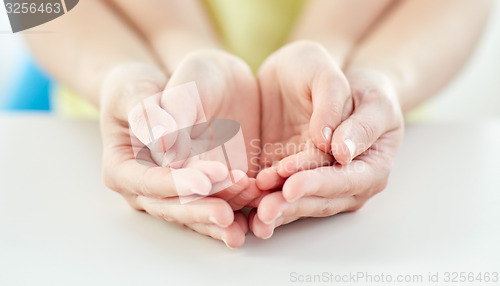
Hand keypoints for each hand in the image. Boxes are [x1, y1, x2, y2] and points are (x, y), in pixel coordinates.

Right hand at [100, 55, 259, 247]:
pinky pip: (218, 201)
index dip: (175, 185)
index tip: (202, 182)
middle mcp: (147, 189)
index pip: (147, 183)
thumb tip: (162, 142)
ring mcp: (175, 191)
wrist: (164, 85)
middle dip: (201, 211)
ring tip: (248, 218)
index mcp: (121, 168)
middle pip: (172, 207)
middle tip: (227, 215)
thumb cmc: (140, 86)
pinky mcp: (200, 187)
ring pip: (197, 211)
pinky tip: (258, 208)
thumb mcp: (136, 91)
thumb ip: (148, 116)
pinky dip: (238, 206)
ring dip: (222, 216)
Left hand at [252, 53, 403, 237]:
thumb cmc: (360, 86)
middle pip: (320, 200)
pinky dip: (265, 201)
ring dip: (277, 210)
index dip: (318, 184)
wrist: (330, 84)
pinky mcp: (295, 180)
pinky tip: (247, 208)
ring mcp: (319, 184)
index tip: (291, 185)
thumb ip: (356, 121)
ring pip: (299, 203)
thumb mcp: (368, 93)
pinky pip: (280, 194)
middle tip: (266, 210)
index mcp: (374, 165)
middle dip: (292, 206)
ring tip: (255, 216)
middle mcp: (349, 184)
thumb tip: (340, 151)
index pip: (346, 179)